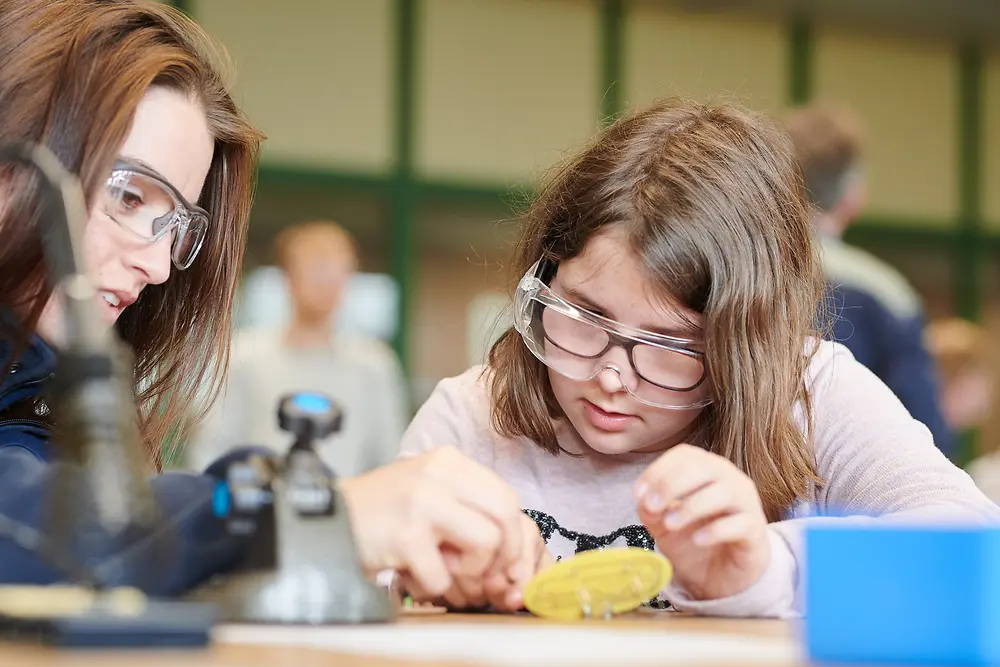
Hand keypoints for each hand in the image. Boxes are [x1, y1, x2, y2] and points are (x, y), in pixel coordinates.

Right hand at [339, 447, 525, 598]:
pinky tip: (412, 575)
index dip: (514, 536)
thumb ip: (467, 508)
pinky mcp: (406, 534)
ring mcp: (423, 501)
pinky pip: (443, 576)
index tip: (507, 563)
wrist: (328, 521)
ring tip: (442, 569)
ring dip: (470, 571)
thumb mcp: (428, 491)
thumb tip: (511, 549)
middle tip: (488, 575)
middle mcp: (440, 473)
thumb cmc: (382, 513)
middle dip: (505, 554)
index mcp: (449, 461)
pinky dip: (432, 587)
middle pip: (505, 514)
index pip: (505, 495)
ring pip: (486, 542)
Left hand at [634, 444, 769, 600]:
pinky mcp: (755, 531)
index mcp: (707, 469)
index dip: (658, 470)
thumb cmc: (694, 538)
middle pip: (703, 467)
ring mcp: (746, 503)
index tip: (638, 494)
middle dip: (671, 484)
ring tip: (670, 524)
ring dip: (691, 506)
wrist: (723, 575)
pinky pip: (740, 523)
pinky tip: (697, 540)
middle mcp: (729, 479)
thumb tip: (644, 501)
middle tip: (652, 506)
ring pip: (724, 492)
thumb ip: (651, 509)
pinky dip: (716, 530)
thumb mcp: (663, 524)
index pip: (685, 455)